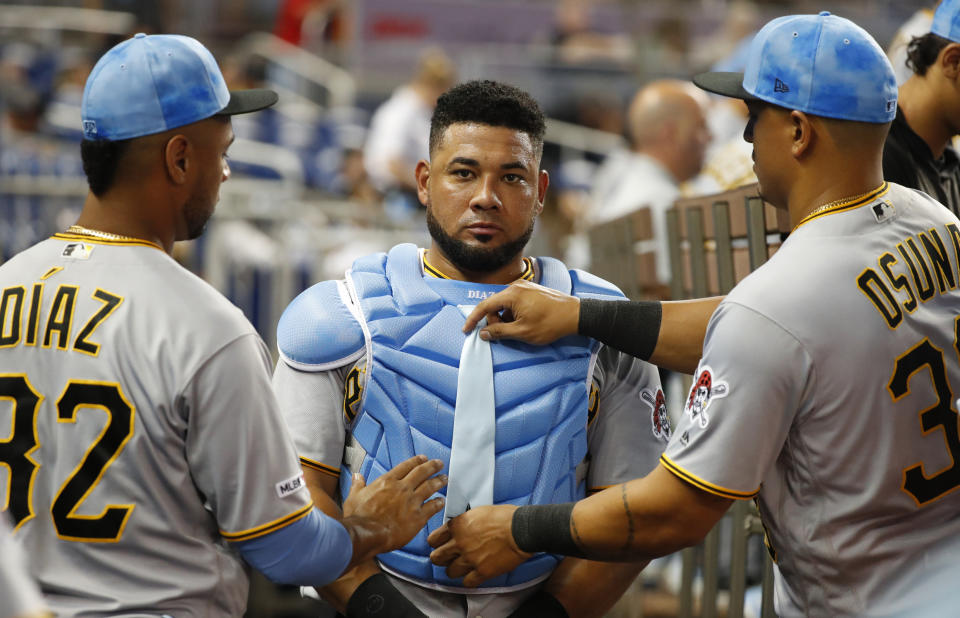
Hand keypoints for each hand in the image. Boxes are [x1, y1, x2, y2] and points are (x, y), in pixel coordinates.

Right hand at [342, 455, 445, 563]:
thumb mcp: (353, 497)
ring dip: (439, 481)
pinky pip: (432, 507)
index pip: (405, 466)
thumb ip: (357, 485)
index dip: (416, 461)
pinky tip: (442, 501)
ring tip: (444, 479)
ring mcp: (411, 502)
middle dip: (432, 466)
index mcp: (387, 482)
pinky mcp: (418, 517)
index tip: (423, 458)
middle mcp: (402, 488)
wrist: (366, 534)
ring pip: (430, 487)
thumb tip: (357, 476)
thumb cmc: (358, 518)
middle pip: (421, 473)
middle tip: (439, 463)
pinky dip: (438, 503)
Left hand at [427, 505, 530, 586]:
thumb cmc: (505, 517)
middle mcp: (460, 543)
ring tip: (462, 567)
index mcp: (458, 525)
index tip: (440, 545)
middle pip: (437, 557)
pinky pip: (467, 582)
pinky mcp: (482, 571)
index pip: (434, 539)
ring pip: (450, 572)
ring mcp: (470, 558)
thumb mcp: (479, 511)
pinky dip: (469, 580)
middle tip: (447, 558)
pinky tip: (474, 575)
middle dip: (440, 558)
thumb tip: (460, 527)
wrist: (521, 529)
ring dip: (455, 570)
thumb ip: (465, 522)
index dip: (436, 544)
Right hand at [462, 280, 579, 344]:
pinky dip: (514, 314)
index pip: (485, 306)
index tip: (466, 330)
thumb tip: (483, 333)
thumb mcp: (522, 332)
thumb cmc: (550, 323)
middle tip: (506, 334)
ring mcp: (524, 287)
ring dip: (506, 318)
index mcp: (512, 294)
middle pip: (495, 305)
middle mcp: (516, 286)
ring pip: (505, 305)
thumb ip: (499, 332)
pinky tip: (525, 322)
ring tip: (521, 328)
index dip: (473, 319)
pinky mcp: (531, 290)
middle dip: (496, 321)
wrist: (575, 315)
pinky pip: (514, 302)